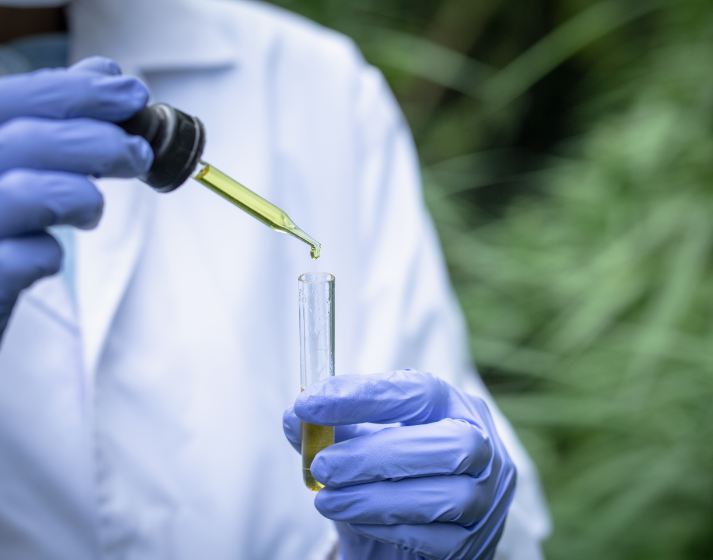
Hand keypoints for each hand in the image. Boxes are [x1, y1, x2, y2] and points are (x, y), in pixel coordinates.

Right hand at [0, 56, 152, 338]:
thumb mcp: (10, 161)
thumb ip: (46, 120)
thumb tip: (101, 74)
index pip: (9, 98)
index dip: (75, 91)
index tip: (129, 93)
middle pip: (24, 140)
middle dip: (98, 142)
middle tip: (138, 154)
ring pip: (28, 193)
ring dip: (81, 195)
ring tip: (92, 208)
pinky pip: (21, 259)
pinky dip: (47, 254)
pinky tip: (49, 254)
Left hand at [283, 369, 515, 559]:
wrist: (416, 526)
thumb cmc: (391, 470)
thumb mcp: (362, 441)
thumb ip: (332, 428)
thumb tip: (293, 418)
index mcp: (456, 406)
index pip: (419, 391)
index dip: (362, 395)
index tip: (308, 403)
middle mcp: (484, 447)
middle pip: (448, 445)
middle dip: (376, 455)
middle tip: (322, 466)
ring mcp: (487, 499)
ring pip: (444, 497)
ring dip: (374, 499)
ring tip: (327, 500)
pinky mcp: (475, 543)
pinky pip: (438, 540)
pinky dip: (390, 528)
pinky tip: (357, 519)